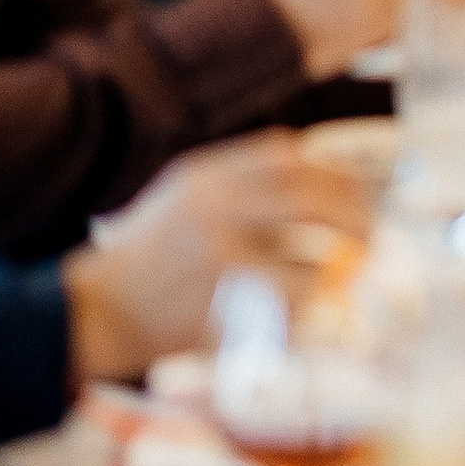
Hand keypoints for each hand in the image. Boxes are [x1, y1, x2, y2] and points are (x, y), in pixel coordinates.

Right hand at [62, 135, 373, 385]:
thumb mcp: (178, 202)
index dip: (330, 170)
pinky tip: (315, 309)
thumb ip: (233, 186)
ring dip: (337, 268)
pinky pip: (291, 300)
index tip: (353, 190)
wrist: (93, 312)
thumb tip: (308, 181)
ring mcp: (220, 251)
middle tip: (371, 235)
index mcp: (203, 175)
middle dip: (353, 214)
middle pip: (309, 193)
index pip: (285, 153)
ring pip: (310, 253)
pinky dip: (312, 305)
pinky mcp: (223, 300)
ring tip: (350, 277)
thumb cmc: (143, 263)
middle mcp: (214, 204)